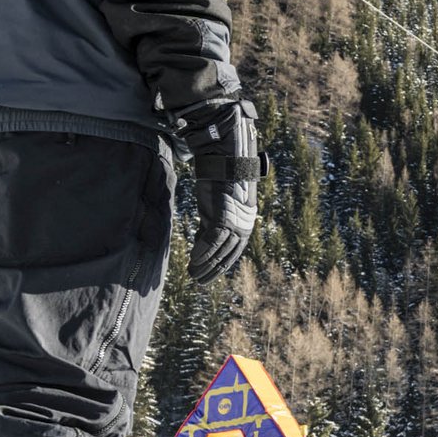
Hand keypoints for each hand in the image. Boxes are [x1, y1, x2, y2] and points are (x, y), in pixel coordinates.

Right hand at [178, 98, 266, 281]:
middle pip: (228, 254)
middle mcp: (243, 223)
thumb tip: (203, 239)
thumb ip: (213, 221)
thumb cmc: (221, 178)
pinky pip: (212, 240)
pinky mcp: (222, 215)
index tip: (206, 273)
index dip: (220, 264)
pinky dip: (202, 252)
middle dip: (213, 269)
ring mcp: (234, 220)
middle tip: (198, 279)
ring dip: (205, 264)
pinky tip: (193, 262)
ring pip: (220, 250)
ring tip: (193, 274)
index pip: (233, 249)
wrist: (226, 156)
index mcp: (245, 221)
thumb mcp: (218, 204)